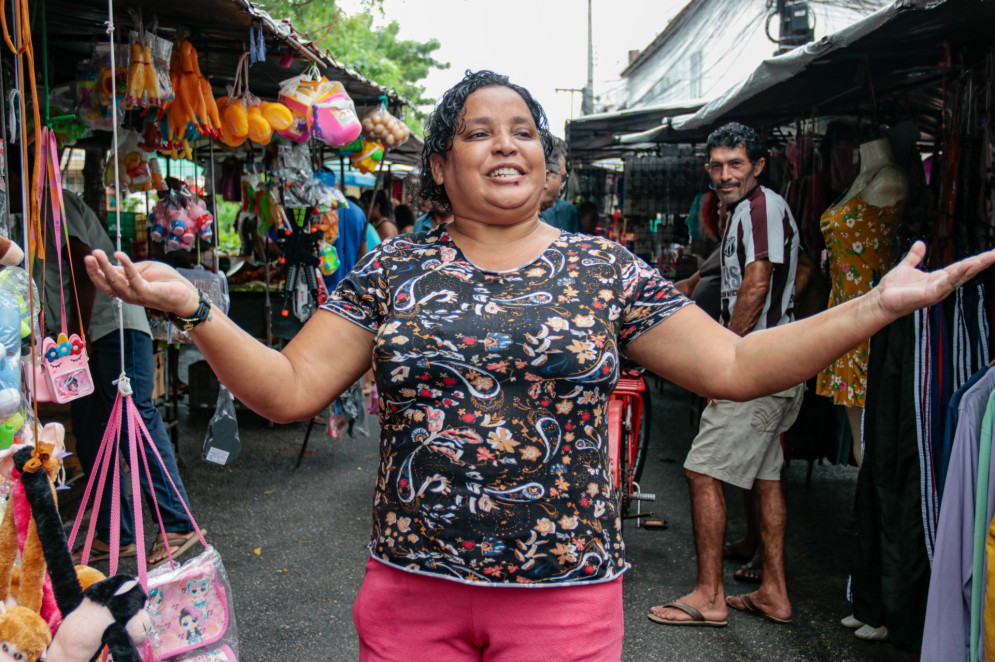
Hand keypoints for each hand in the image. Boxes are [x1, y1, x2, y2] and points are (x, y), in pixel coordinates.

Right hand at [84, 250, 198, 315]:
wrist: (185, 294)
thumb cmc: (165, 281)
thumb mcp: (145, 270)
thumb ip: (130, 267)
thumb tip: (115, 261)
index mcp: (126, 288)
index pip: (105, 281)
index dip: (95, 271)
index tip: (88, 257)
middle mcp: (128, 294)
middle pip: (106, 284)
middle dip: (94, 270)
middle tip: (88, 256)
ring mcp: (136, 295)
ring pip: (115, 282)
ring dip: (105, 267)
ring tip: (97, 254)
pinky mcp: (147, 293)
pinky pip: (133, 278)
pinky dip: (125, 266)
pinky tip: (119, 254)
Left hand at [875, 241, 994, 317]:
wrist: (880, 300)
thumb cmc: (893, 288)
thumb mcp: (906, 267)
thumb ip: (915, 256)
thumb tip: (921, 243)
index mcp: (939, 278)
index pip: (962, 266)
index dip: (977, 259)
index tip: (992, 252)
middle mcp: (942, 285)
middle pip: (967, 271)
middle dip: (983, 262)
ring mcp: (938, 291)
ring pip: (961, 276)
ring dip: (976, 266)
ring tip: (991, 257)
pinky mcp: (930, 295)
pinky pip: (947, 283)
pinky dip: (957, 274)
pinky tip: (968, 265)